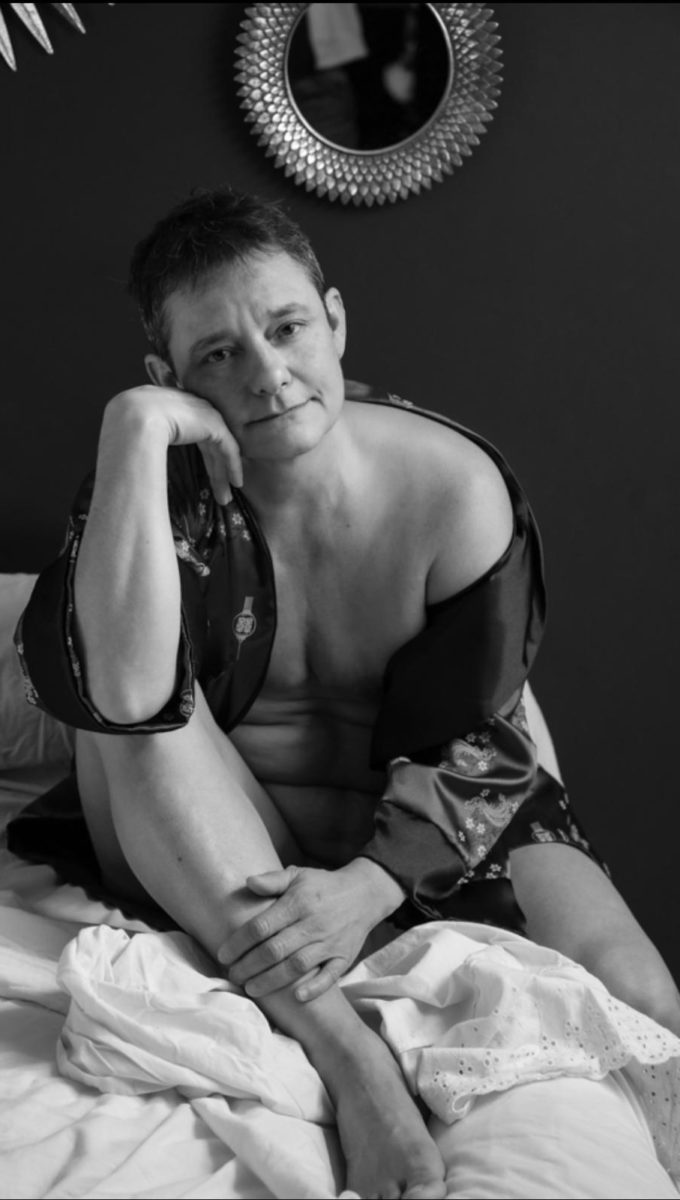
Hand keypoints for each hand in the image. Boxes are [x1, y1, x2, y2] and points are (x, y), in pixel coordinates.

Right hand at [107, 385, 241, 504]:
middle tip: (219, 493)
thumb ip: (146, 443)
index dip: (198, 455)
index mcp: (168, 405)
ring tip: (226, 496)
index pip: (188, 431)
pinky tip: (235, 482)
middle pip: (205, 441)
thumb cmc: (125, 431)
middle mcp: (188, 405)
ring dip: (223, 472)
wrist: (132, 419)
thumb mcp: (136, 434)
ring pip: (218, 446)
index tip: (201, 475)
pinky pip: (227, 446)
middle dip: (213, 469)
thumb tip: (141, 467)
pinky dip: (232, 465)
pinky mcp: (212, 422)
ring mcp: (201, 411)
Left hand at [218, 859, 402, 1002]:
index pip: (262, 926)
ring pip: (297, 966)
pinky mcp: (344, 957)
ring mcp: (330, 942)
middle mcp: (313, 924)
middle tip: (232, 976)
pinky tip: (295, 998)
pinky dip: (314, 988)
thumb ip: (272, 880)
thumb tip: (248, 882)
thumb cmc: (323, 886)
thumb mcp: (298, 875)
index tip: (223, 955)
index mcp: (298, 902)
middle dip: (249, 966)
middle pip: (275, 950)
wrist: (365, 894)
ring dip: (272, 981)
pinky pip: (330, 977)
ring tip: (250, 989)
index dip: (239, 942)